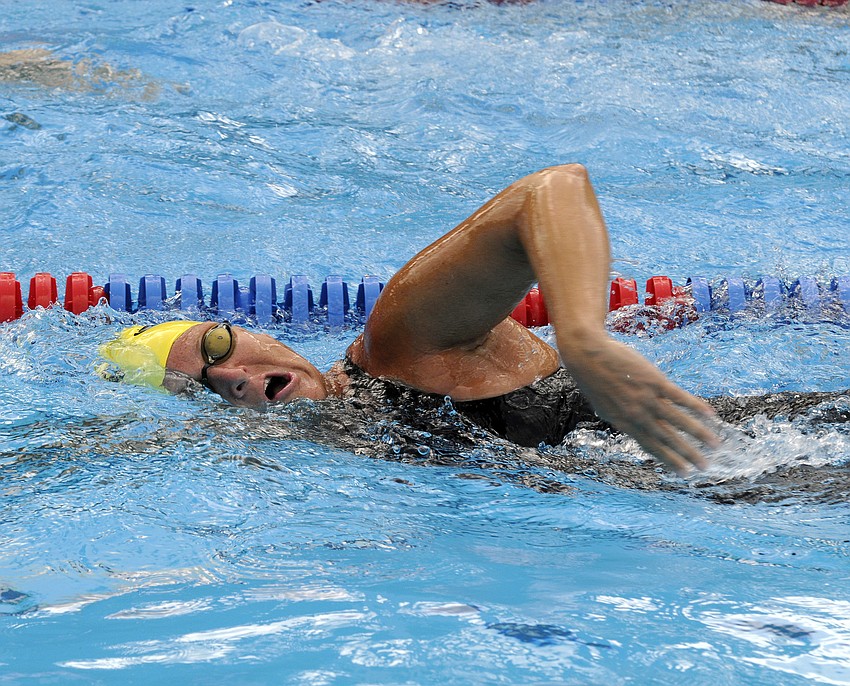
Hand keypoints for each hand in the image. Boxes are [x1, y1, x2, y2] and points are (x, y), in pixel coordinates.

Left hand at [563, 336, 719, 473]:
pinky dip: (696, 407)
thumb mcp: (602, 405)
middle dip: (687, 455)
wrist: (587, 355)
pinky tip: (711, 415)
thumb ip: (617, 417)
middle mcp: (637, 415)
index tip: (683, 472)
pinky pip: (680, 398)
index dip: (668, 459)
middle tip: (704, 467)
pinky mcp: (654, 382)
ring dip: (699, 434)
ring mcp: (647, 399)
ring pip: (678, 421)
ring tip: (715, 445)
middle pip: (667, 439)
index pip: (651, 446)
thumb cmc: (593, 378)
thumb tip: (626, 426)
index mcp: (624, 423)